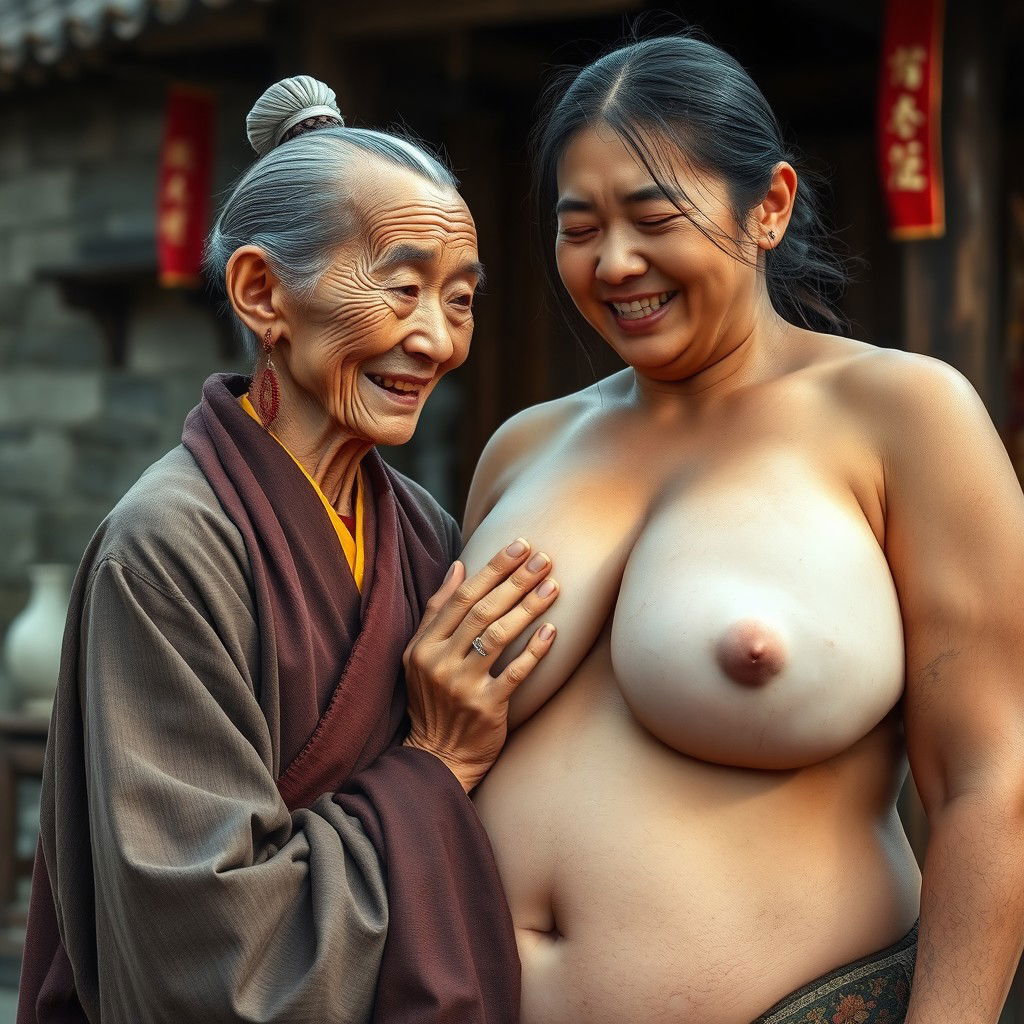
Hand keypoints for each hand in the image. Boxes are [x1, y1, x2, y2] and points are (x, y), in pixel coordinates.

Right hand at [402, 539, 557, 791]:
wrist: (438, 757)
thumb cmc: (434, 700)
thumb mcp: (420, 655)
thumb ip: (437, 612)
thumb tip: (458, 567)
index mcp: (424, 645)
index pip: (461, 597)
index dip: (492, 569)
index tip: (518, 546)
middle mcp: (439, 662)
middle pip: (482, 611)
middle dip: (515, 581)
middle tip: (544, 559)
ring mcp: (462, 686)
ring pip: (498, 636)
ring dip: (528, 608)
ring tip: (553, 586)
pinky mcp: (486, 708)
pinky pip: (514, 673)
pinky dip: (534, 651)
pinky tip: (552, 631)